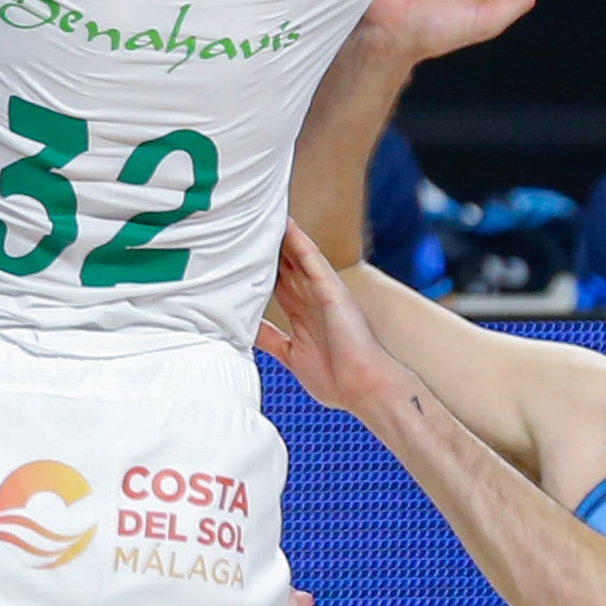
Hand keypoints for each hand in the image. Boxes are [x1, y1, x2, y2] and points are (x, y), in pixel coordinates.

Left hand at [258, 222, 411, 418]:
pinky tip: (287, 225)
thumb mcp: (292, 354)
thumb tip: (245, 329)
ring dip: (279, 237)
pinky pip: (312, 260)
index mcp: (302, 314)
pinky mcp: (332, 290)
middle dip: (266, 248)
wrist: (365, 390)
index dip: (259, 268)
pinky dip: (299, 242)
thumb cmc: (337, 380)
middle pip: (283, 265)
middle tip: (244, 225)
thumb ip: (271, 338)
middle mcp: (311, 299)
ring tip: (261, 215)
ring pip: (295, 256)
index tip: (239, 253)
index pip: (276, 283)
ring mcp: (322, 293)